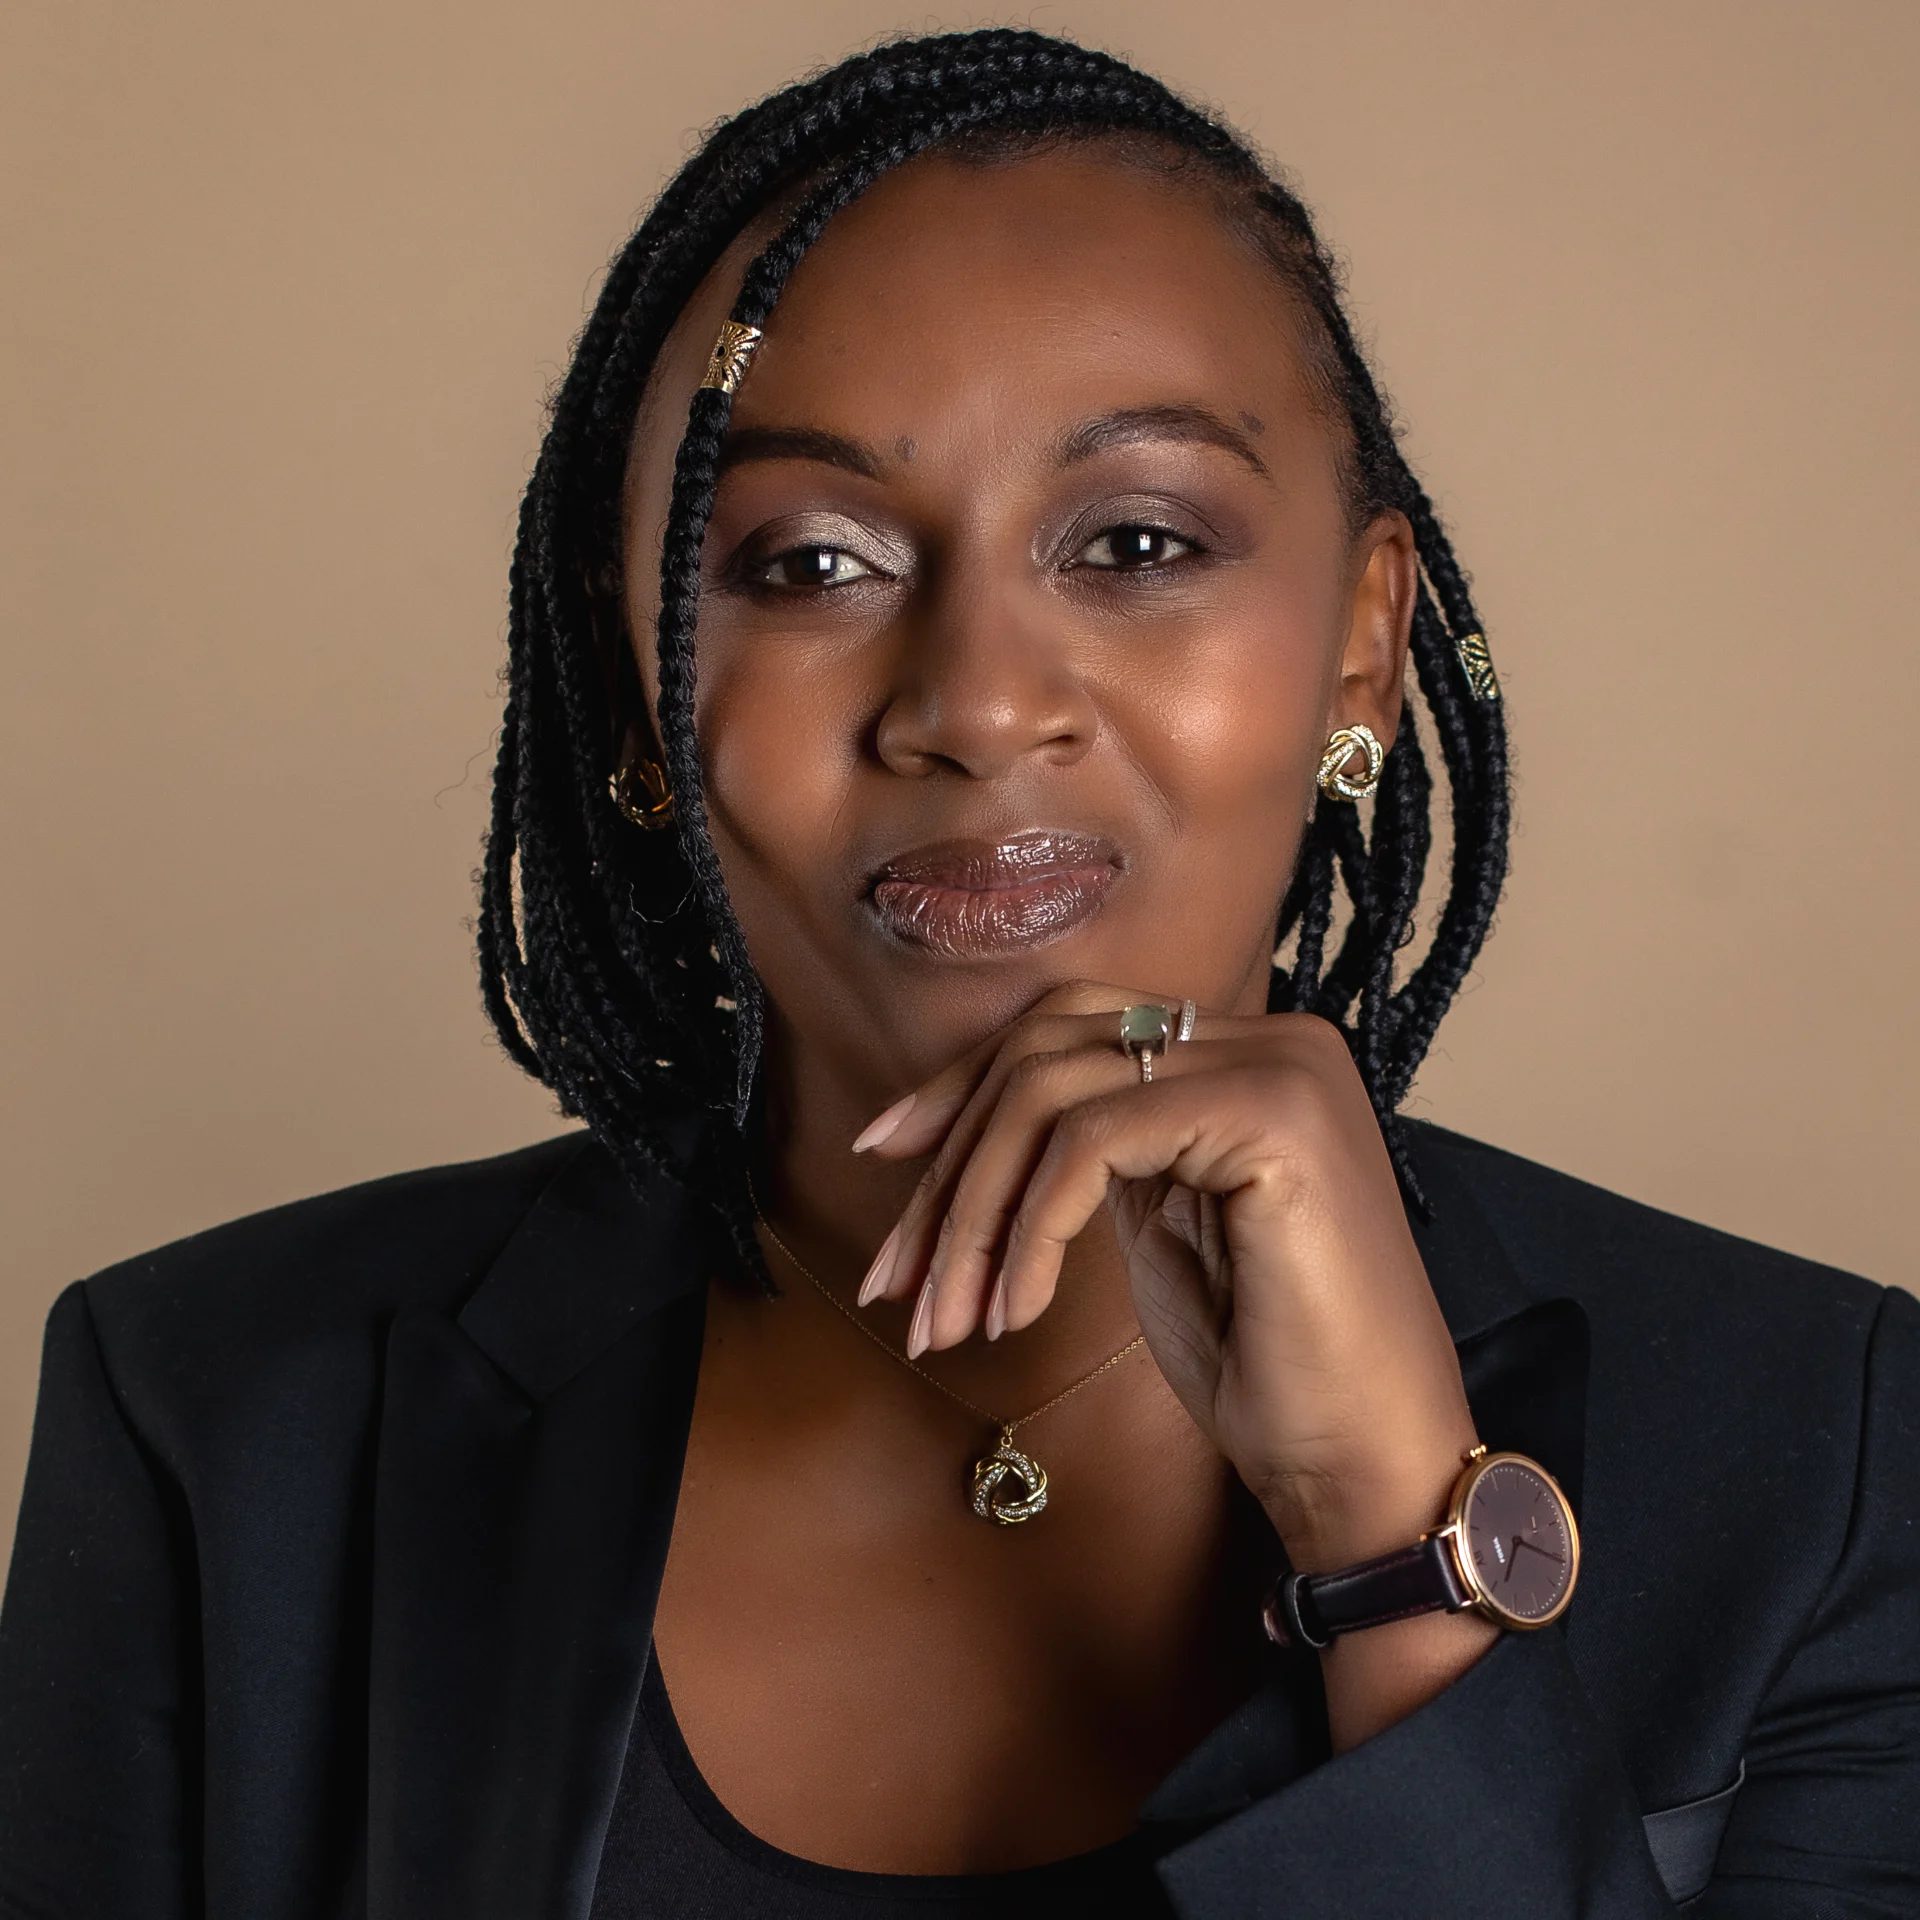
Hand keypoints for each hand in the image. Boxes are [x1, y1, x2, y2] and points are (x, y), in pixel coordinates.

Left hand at [849, 978, 1481, 1569]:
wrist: (1367, 1462)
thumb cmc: (1267, 1365)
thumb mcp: (1159, 1229)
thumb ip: (1097, 1151)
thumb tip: (970, 1123)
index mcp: (1244, 1054)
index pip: (1067, 1026)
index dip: (960, 1087)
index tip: (883, 1159)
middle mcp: (1269, 1038)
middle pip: (1045, 1046)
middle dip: (949, 1163)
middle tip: (894, 1278)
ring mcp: (1276, 1067)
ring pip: (1050, 1092)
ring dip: (971, 1216)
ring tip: (944, 1321)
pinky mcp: (1272, 1115)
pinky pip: (1089, 1143)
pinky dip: (1026, 1232)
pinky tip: (1013, 1313)